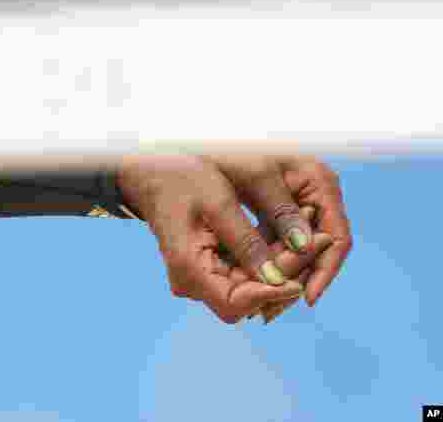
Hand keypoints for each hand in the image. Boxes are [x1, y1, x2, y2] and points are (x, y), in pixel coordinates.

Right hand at [115, 156, 336, 323]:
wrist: (153, 171)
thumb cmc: (180, 178)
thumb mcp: (217, 201)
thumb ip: (247, 242)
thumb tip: (281, 279)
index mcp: (188, 268)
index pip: (235, 304)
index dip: (271, 294)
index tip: (303, 277)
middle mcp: (193, 281)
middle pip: (250, 296)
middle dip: (288, 271)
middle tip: (320, 238)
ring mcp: (201, 276)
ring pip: (253, 286)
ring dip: (284, 263)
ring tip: (313, 232)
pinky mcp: (211, 267)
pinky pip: (247, 272)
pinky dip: (271, 256)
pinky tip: (291, 232)